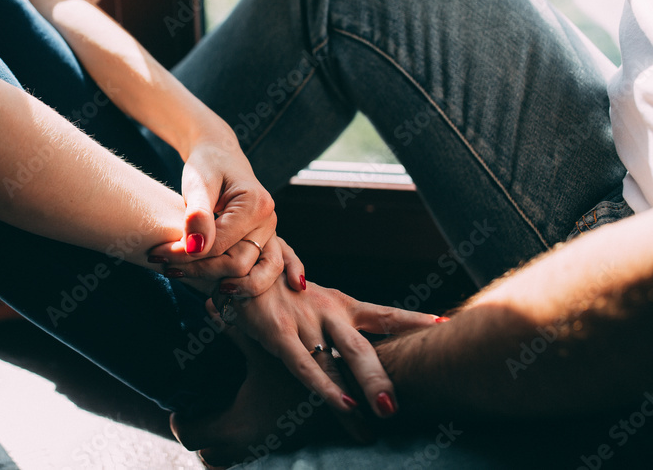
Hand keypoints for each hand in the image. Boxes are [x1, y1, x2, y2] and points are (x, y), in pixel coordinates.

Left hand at [148, 138, 303, 295]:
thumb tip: (195, 248)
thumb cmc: (206, 165)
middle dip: (198, 270)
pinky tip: (226, 296)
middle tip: (164, 266)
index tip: (157, 254)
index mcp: (256, 205)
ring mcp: (269, 233)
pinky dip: (250, 284)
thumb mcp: (198, 182)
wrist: (219, 156)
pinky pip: (264, 269)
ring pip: (247, 273)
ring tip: (180, 276)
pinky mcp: (262, 241)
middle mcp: (269, 222)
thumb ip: (198, 213)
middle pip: (237, 265)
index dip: (187, 255)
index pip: (220, 246)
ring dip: (215, 280)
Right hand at [215, 274, 439, 415]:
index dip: (413, 321)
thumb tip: (322, 307)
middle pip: (364, 349)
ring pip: (339, 363)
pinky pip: (305, 366)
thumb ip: (319, 304)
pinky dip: (326, 388)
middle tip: (402, 406)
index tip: (444, 325)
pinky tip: (345, 407)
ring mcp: (304, 322)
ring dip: (360, 393)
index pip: (384, 314)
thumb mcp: (301, 287)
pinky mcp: (279, 332)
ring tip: (379, 422)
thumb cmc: (269, 277)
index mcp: (339, 303)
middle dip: (383, 378)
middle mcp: (328, 313)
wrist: (235, 258)